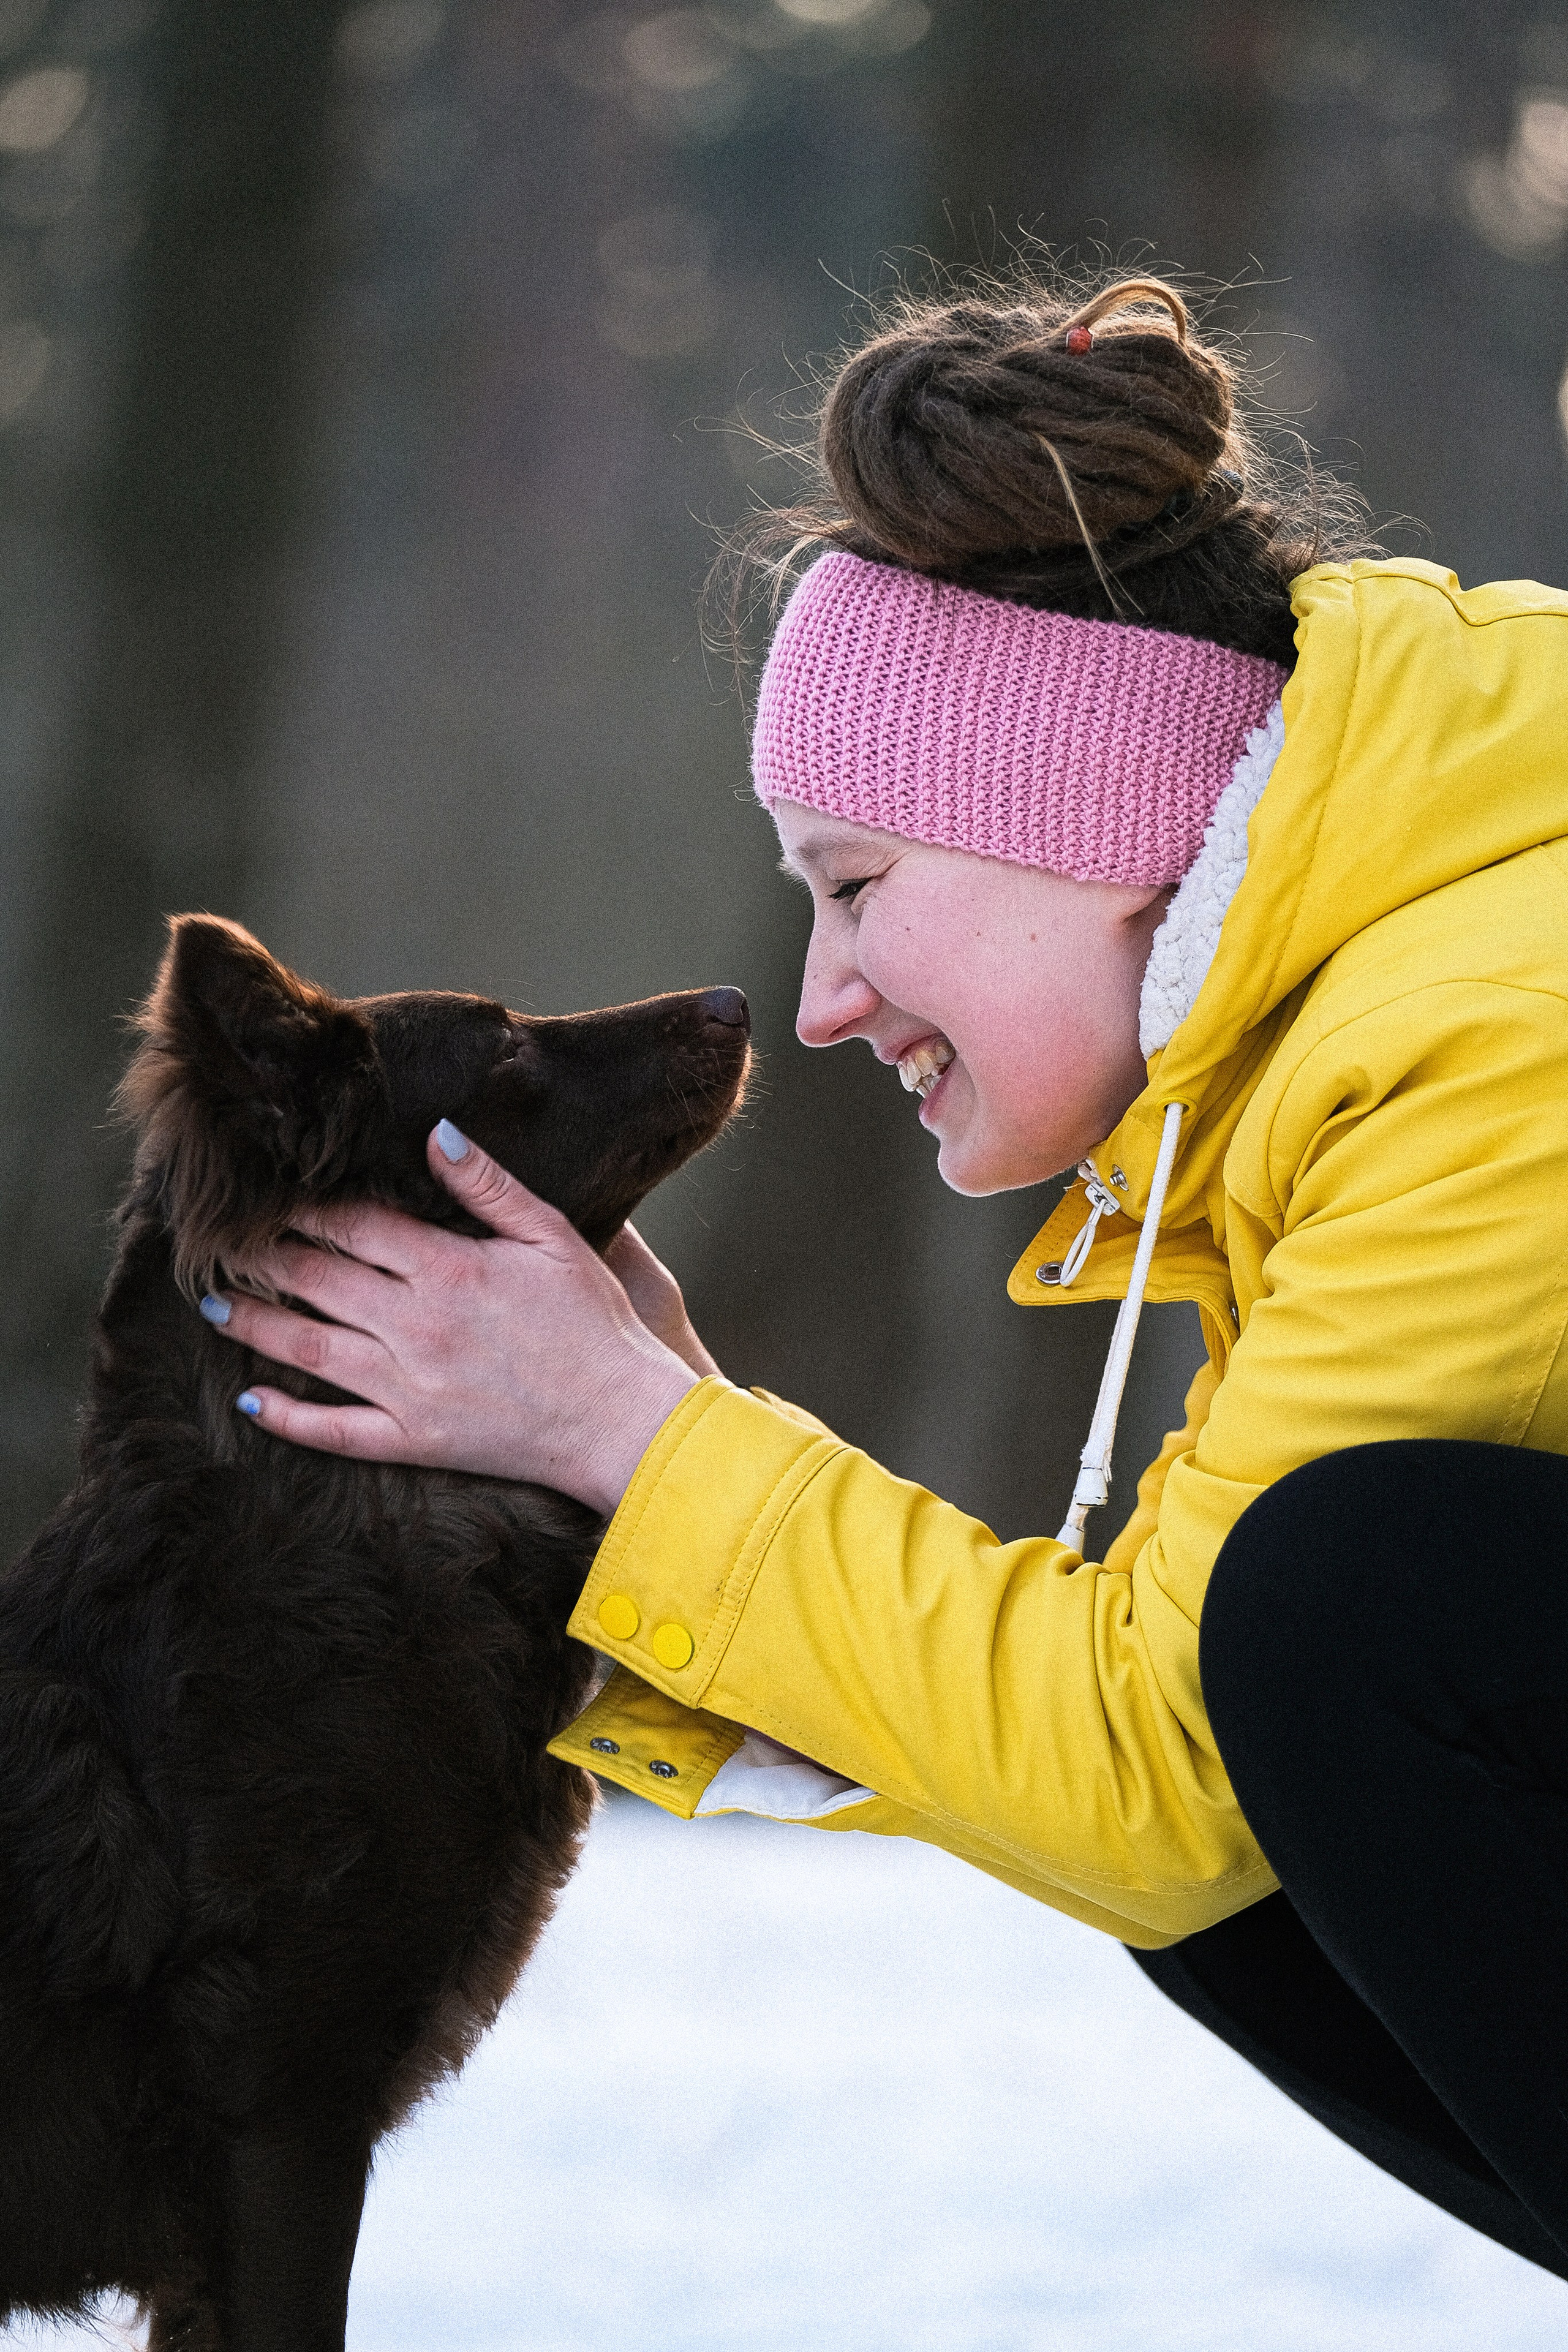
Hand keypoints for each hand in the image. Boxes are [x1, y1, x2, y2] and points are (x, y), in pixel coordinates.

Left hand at [199, 1124, 706, 1514]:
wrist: (621, 1420)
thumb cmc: (595, 1325)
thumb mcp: (552, 1238)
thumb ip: (488, 1186)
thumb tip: (435, 1133)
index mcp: (448, 1270)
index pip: (354, 1225)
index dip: (306, 1207)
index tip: (271, 1192)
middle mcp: (416, 1327)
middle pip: (317, 1280)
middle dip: (264, 1255)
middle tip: (221, 1239)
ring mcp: (409, 1388)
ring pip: (309, 1350)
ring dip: (253, 1324)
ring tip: (211, 1302)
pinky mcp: (415, 1440)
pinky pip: (335, 1432)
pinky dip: (288, 1418)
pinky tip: (251, 1401)